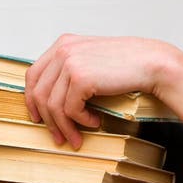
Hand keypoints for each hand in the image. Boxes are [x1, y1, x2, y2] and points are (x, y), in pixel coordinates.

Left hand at [25, 34, 165, 148]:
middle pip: (40, 94)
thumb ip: (70, 72)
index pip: (33, 75)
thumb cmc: (125, 66)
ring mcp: (70, 62)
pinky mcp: (80, 77)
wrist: (150, 63)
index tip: (38, 118)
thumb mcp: (90, 61)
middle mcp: (63, 50)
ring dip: (65, 127)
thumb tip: (51, 101)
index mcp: (63, 44)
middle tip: (59, 138)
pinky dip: (81, 121)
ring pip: (53, 106)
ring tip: (77, 138)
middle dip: (48, 121)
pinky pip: (70, 110)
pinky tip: (94, 121)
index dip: (32, 100)